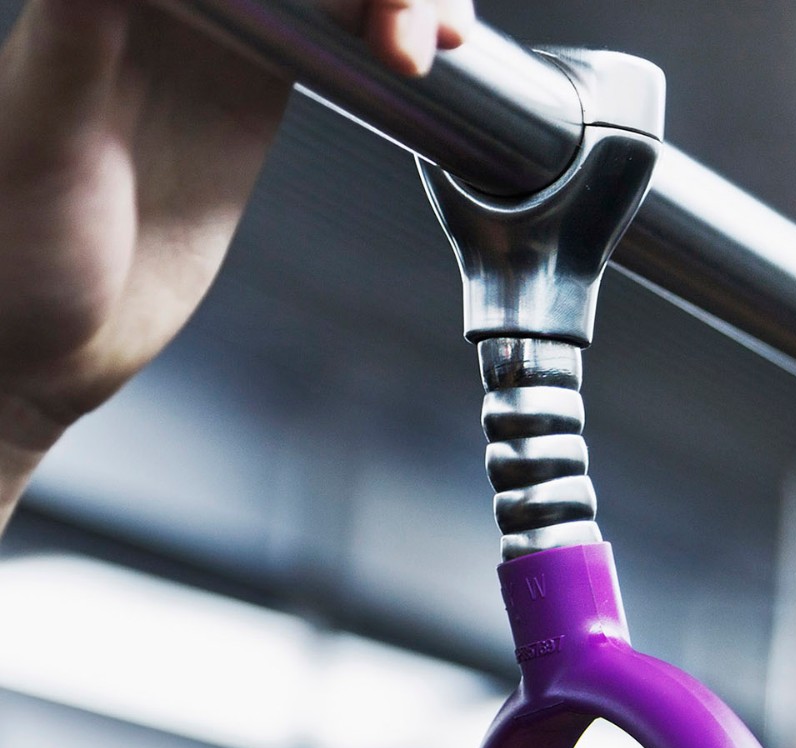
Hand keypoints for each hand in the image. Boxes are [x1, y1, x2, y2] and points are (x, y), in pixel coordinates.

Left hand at [0, 0, 472, 448]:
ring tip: (427, 40)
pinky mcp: (252, 96)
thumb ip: (81, 29)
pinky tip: (415, 53)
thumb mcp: (41, 136)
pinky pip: (330, 35)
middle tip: (402, 25)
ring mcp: (217, 40)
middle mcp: (174, 0)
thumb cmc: (9, 249)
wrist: (41, 338)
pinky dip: (383, 31)